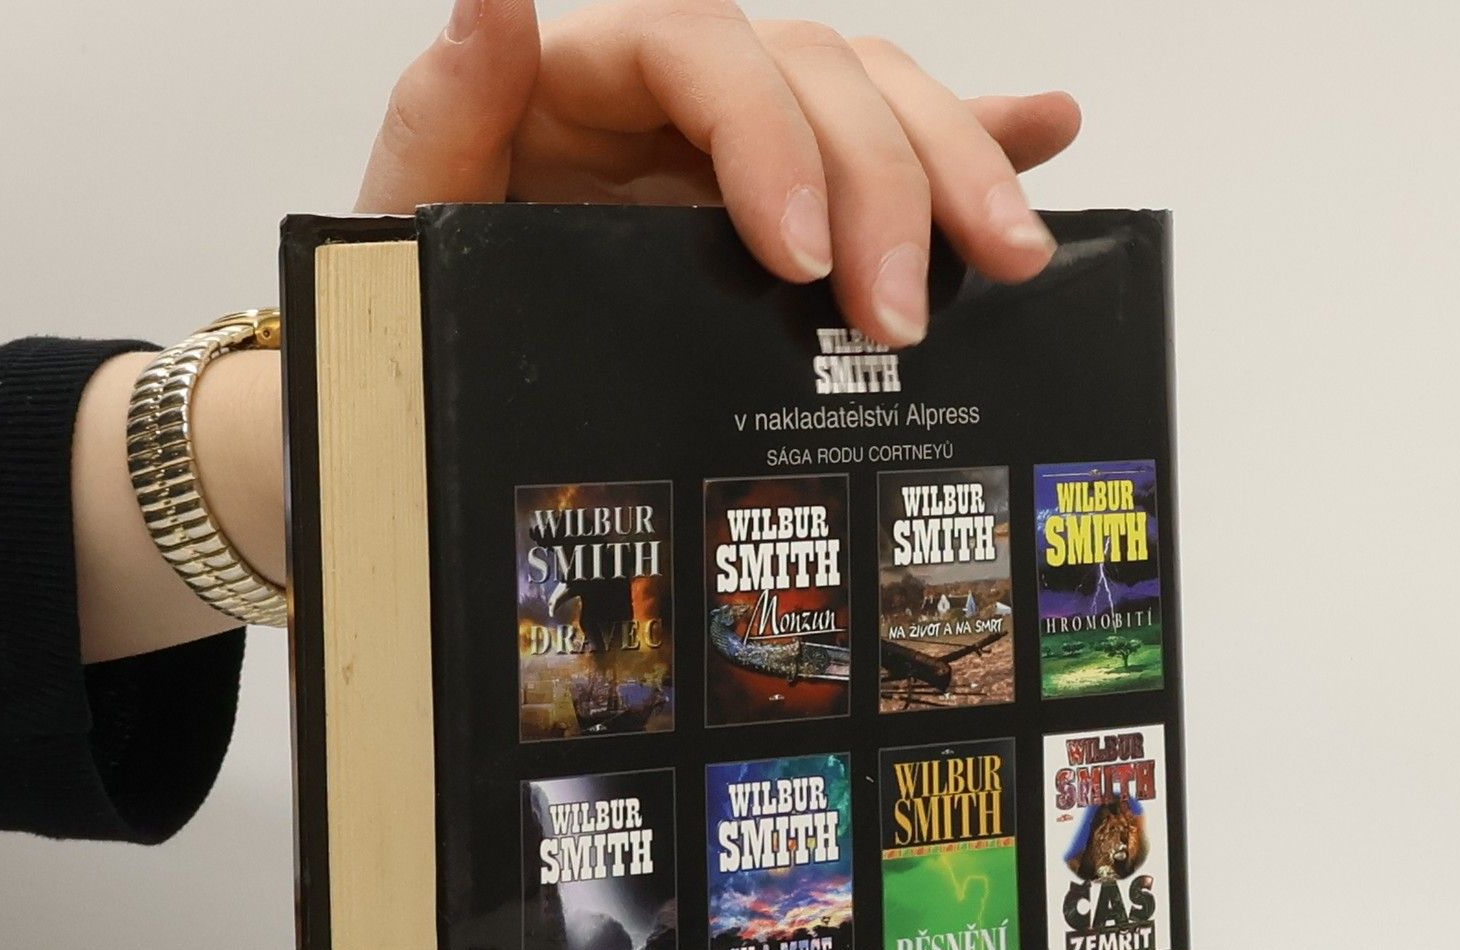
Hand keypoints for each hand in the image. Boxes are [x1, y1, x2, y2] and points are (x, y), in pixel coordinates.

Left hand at [357, 0, 1080, 347]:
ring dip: (957, 171)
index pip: (709, 54)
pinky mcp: (785, 210)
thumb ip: (446, 110)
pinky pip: (889, 154)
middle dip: (886, 186)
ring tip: (1015, 251)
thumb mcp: (408, 209)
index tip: (799, 261)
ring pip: (876, 107)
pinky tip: (1051, 137)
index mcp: (594, 78)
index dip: (771, 141)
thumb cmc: (420, 296)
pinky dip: (975, 137)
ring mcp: (745, 154)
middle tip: (905, 317)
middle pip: (821, 76)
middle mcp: (685, 101)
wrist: (435, 385)